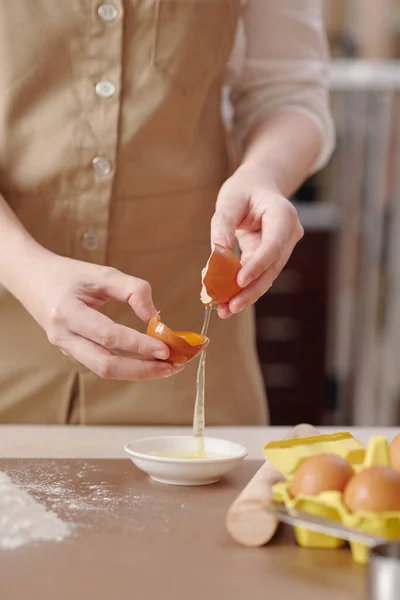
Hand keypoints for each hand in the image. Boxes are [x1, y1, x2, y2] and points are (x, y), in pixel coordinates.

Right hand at [18, 249, 181, 380]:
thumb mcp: (101, 273)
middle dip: (143, 370)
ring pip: (104, 371)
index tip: (166, 348)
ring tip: (167, 367)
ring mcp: (66, 348)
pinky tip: (149, 362)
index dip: (138, 345)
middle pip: (106, 365)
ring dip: (139, 372)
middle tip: (174, 365)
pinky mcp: (73, 352)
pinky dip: (128, 367)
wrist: (32, 280)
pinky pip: (102, 365)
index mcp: (67, 313)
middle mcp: (63, 336)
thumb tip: (156, 316)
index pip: (108, 336)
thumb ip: (132, 289)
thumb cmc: (68, 274)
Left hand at [211, 163, 303, 317]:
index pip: (274, 245)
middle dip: (251, 290)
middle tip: (231, 307)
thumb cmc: (243, 191)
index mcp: (283, 214)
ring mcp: (284, 247)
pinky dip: (244, 288)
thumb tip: (217, 253)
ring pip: (267, 276)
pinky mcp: (272, 258)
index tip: (239, 281)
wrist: (258, 187)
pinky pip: (260, 275)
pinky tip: (227, 302)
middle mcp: (289, 233)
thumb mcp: (228, 201)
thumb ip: (223, 225)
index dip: (258, 265)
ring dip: (246, 294)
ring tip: (225, 310)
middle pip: (273, 267)